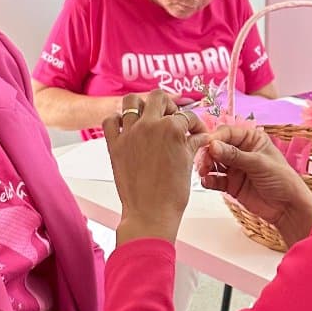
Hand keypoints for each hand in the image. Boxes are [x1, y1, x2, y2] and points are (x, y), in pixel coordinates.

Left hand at [102, 90, 208, 244]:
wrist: (150, 213)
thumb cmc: (172, 193)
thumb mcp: (187, 163)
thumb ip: (193, 143)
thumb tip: (201, 136)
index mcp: (171, 128)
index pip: (186, 115)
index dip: (195, 124)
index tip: (196, 132)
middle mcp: (149, 125)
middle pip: (158, 97)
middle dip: (169, 105)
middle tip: (172, 118)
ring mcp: (129, 133)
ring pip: (131, 101)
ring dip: (142, 105)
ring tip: (148, 117)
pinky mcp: (114, 144)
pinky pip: (110, 121)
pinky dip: (117, 120)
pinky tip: (127, 128)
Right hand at [196, 126, 311, 246]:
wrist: (288, 208)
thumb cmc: (283, 180)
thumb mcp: (259, 163)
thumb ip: (235, 155)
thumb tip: (213, 145)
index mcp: (251, 139)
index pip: (227, 133)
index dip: (214, 138)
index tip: (206, 145)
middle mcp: (241, 151)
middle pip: (216, 147)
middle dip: (207, 153)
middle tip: (203, 163)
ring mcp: (235, 168)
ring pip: (213, 162)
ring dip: (205, 166)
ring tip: (203, 172)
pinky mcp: (231, 184)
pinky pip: (215, 179)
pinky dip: (209, 180)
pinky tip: (207, 182)